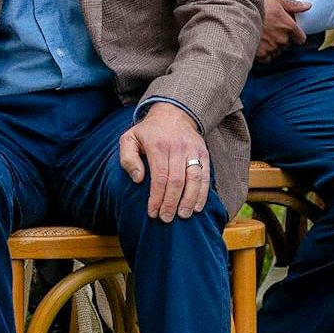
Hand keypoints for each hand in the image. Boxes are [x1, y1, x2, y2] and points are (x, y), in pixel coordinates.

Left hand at [118, 102, 210, 221]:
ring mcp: (193, 151)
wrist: (173, 114)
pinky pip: (205, 176)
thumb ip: (127, 158)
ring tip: (182, 216)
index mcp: (158, 146)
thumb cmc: (147, 132)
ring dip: (189, 200)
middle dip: (171, 203)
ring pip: (194, 180)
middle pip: (177, 181)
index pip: (160, 177)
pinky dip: (202, 193)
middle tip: (166, 218)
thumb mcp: (129, 139)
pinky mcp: (203, 154)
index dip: (157, 197)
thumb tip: (138, 179)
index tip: (152, 212)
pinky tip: (197, 207)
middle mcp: (178, 148)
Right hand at [257, 0, 310, 59]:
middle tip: (271, 31)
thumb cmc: (256, 6)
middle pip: (287, 44)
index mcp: (288, 26)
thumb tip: (307, 6)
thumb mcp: (276, 0)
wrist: (236, 15)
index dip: (296, 35)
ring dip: (272, 46)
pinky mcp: (260, 54)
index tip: (290, 33)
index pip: (300, 38)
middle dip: (281, 39)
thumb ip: (293, 5)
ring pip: (277, 51)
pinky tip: (258, 45)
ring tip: (262, 37)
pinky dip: (264, 54)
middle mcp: (282, 39)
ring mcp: (271, 47)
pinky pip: (267, 58)